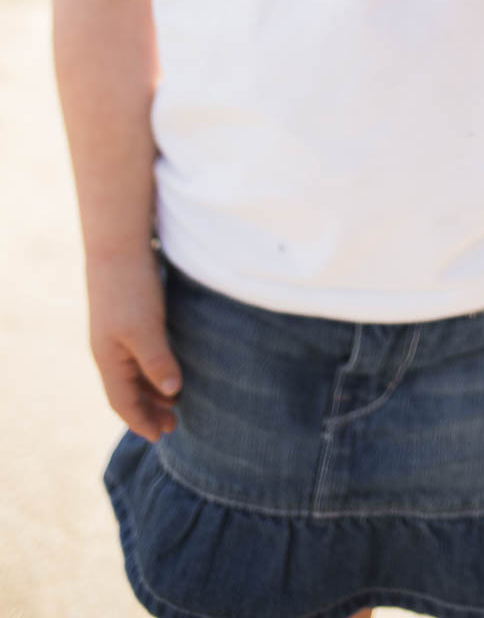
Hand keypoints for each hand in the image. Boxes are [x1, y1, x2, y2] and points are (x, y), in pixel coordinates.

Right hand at [86, 249, 180, 441]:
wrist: (118, 244)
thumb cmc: (130, 289)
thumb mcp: (144, 329)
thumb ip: (157, 362)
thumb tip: (173, 393)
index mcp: (108, 359)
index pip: (122, 402)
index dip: (141, 421)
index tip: (160, 437)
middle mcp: (110, 350)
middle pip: (128, 391)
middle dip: (150, 409)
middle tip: (175, 424)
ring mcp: (118, 333)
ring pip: (135, 373)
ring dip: (153, 390)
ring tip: (177, 401)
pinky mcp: (131, 317)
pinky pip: (141, 354)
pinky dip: (155, 368)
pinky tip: (172, 366)